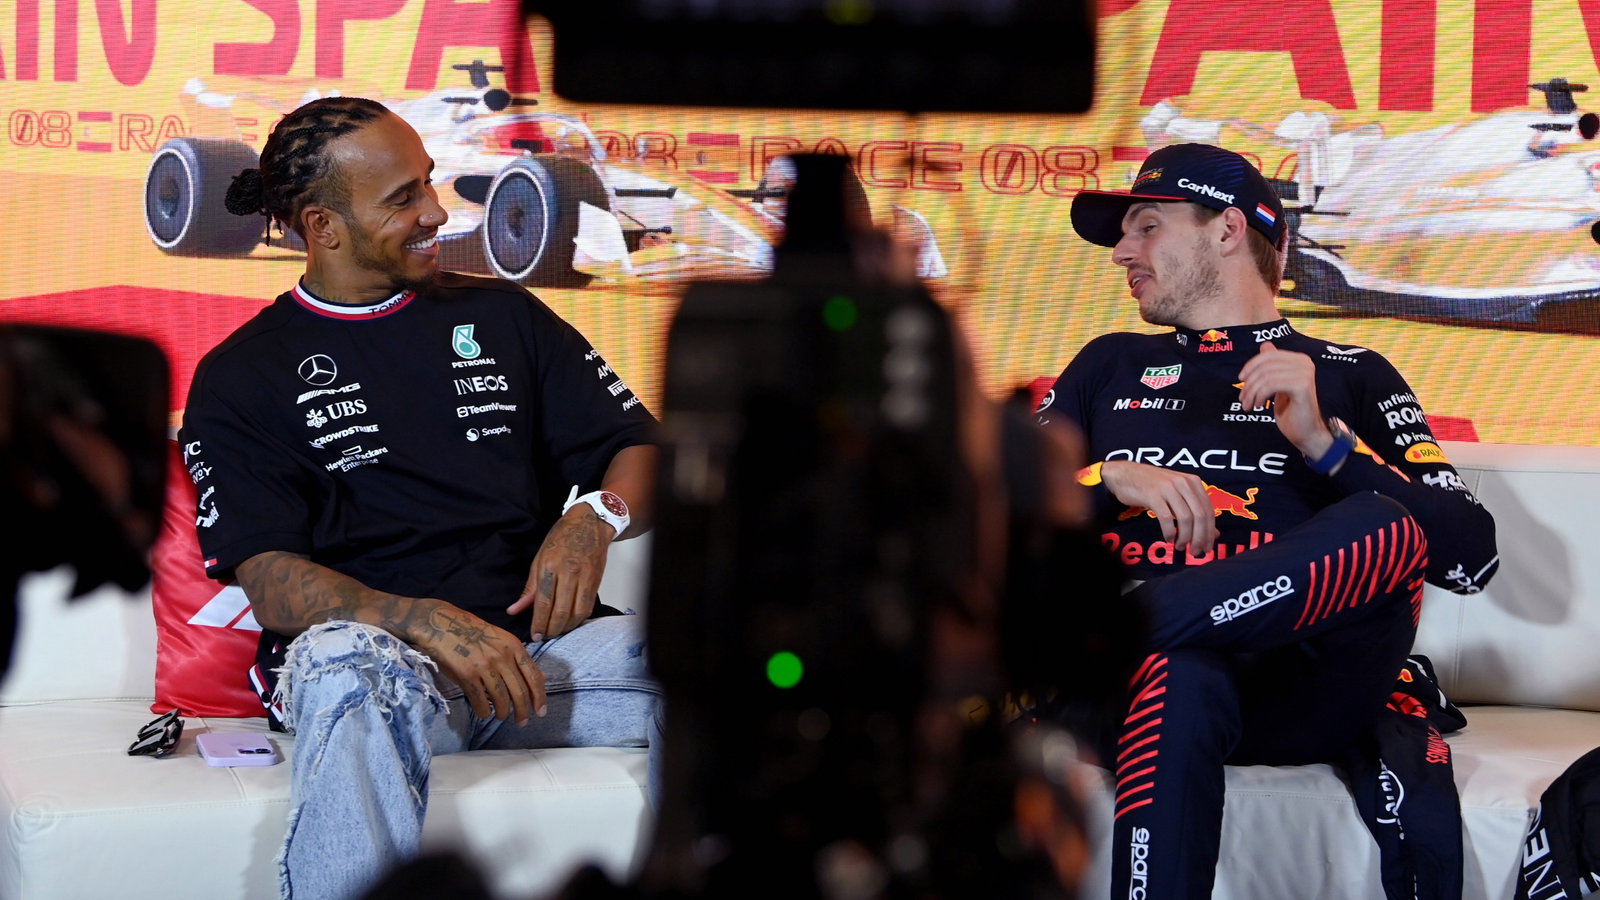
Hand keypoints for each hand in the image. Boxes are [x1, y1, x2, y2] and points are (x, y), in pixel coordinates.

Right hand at [410, 600, 546, 724]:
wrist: (441, 623)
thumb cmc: (473, 633)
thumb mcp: (502, 641)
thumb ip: (521, 660)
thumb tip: (543, 678)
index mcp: (513, 646)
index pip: (533, 676)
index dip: (539, 697)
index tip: (541, 712)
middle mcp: (502, 656)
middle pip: (519, 691)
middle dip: (523, 711)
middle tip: (522, 722)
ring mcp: (484, 665)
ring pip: (501, 698)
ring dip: (504, 712)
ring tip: (502, 717)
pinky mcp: (466, 674)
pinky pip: (480, 700)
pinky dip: (484, 711)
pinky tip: (484, 713)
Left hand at [508, 507, 612, 640]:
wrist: (589, 523)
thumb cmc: (562, 538)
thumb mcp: (539, 558)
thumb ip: (529, 587)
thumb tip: (514, 609)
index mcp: (549, 565)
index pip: (543, 601)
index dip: (538, 622)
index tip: (534, 635)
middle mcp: (568, 572)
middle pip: (560, 610)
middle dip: (551, 628)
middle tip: (544, 636)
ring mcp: (585, 577)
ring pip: (576, 612)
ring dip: (566, 627)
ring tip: (557, 631)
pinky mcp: (596, 581)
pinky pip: (588, 606)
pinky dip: (579, 618)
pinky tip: (571, 622)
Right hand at [1101, 460, 1218, 555]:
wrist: (1125, 474)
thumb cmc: (1153, 486)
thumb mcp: (1178, 495)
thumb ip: (1195, 511)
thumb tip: (1214, 534)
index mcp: (1193, 482)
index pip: (1209, 511)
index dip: (1210, 532)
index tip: (1207, 548)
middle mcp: (1183, 483)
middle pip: (1199, 516)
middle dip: (1200, 538)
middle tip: (1196, 552)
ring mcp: (1168, 488)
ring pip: (1185, 518)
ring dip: (1185, 537)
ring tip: (1181, 546)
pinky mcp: (1153, 494)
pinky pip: (1166, 518)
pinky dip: (1169, 532)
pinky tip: (1168, 539)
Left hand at [1236, 341, 1332, 458]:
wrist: (1306, 431)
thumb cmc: (1291, 410)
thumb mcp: (1277, 384)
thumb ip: (1273, 366)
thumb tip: (1265, 345)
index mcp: (1299, 360)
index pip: (1268, 354)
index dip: (1251, 366)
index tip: (1241, 380)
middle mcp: (1305, 362)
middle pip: (1265, 365)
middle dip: (1249, 382)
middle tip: (1243, 398)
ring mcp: (1305, 373)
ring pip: (1266, 376)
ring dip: (1252, 392)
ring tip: (1249, 405)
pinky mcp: (1302, 385)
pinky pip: (1271, 385)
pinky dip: (1259, 395)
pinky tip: (1259, 405)